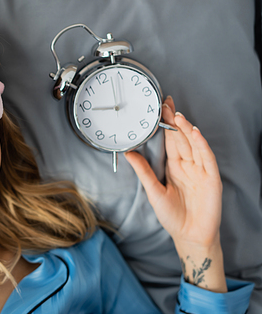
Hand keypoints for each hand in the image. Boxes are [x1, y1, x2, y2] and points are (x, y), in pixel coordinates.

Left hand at [125, 96, 225, 291]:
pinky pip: (206, 157)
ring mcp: (200, 170)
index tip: (159, 108)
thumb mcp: (153, 191)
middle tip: (165, 103)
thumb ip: (143, 171)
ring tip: (177, 115)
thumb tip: (128, 153)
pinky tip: (194, 133)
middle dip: (174, 120)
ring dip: (186, 129)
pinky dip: (201, 144)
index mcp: (173, 166)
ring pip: (193, 144)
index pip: (169, 141)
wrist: (189, 236)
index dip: (165, 125)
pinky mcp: (211, 178)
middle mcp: (187, 165)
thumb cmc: (172, 216)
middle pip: (180, 138)